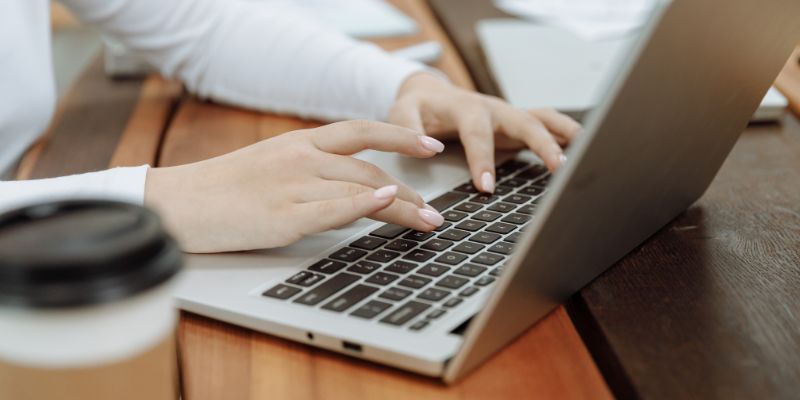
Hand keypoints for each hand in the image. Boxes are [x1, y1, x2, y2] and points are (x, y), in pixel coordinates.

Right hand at [144, 121, 446, 252]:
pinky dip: (365, 203)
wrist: (178, 204)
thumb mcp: (271, 163)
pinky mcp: (282, 218)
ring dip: (402, 207)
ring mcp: (292, 186)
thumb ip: (310, 166)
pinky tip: (389, 203)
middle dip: (410, 191)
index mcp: (299, 143)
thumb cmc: (223, 188)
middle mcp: (300, 158)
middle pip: (370, 168)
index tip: (429, 146)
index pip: (361, 132)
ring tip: (428, 221)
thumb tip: (351, 181)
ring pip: (361, 189)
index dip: (400, 137)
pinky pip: (332, 208)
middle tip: (435, 210)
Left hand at [389, 73, 581, 192]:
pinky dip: (565, 134)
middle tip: (557, 168)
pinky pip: (545, 124)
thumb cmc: (418, 107)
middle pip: (524, 122)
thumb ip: (408, 127)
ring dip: (563, 134)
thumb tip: (427, 147)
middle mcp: (493, 109)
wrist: (430, 94)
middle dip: (542, 144)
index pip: (477, 134)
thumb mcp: (402, 112)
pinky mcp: (517, 124)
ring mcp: (509, 115)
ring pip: (542, 119)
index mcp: (465, 108)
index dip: (482, 159)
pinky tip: (584, 149)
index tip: (486, 187)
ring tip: (585, 152)